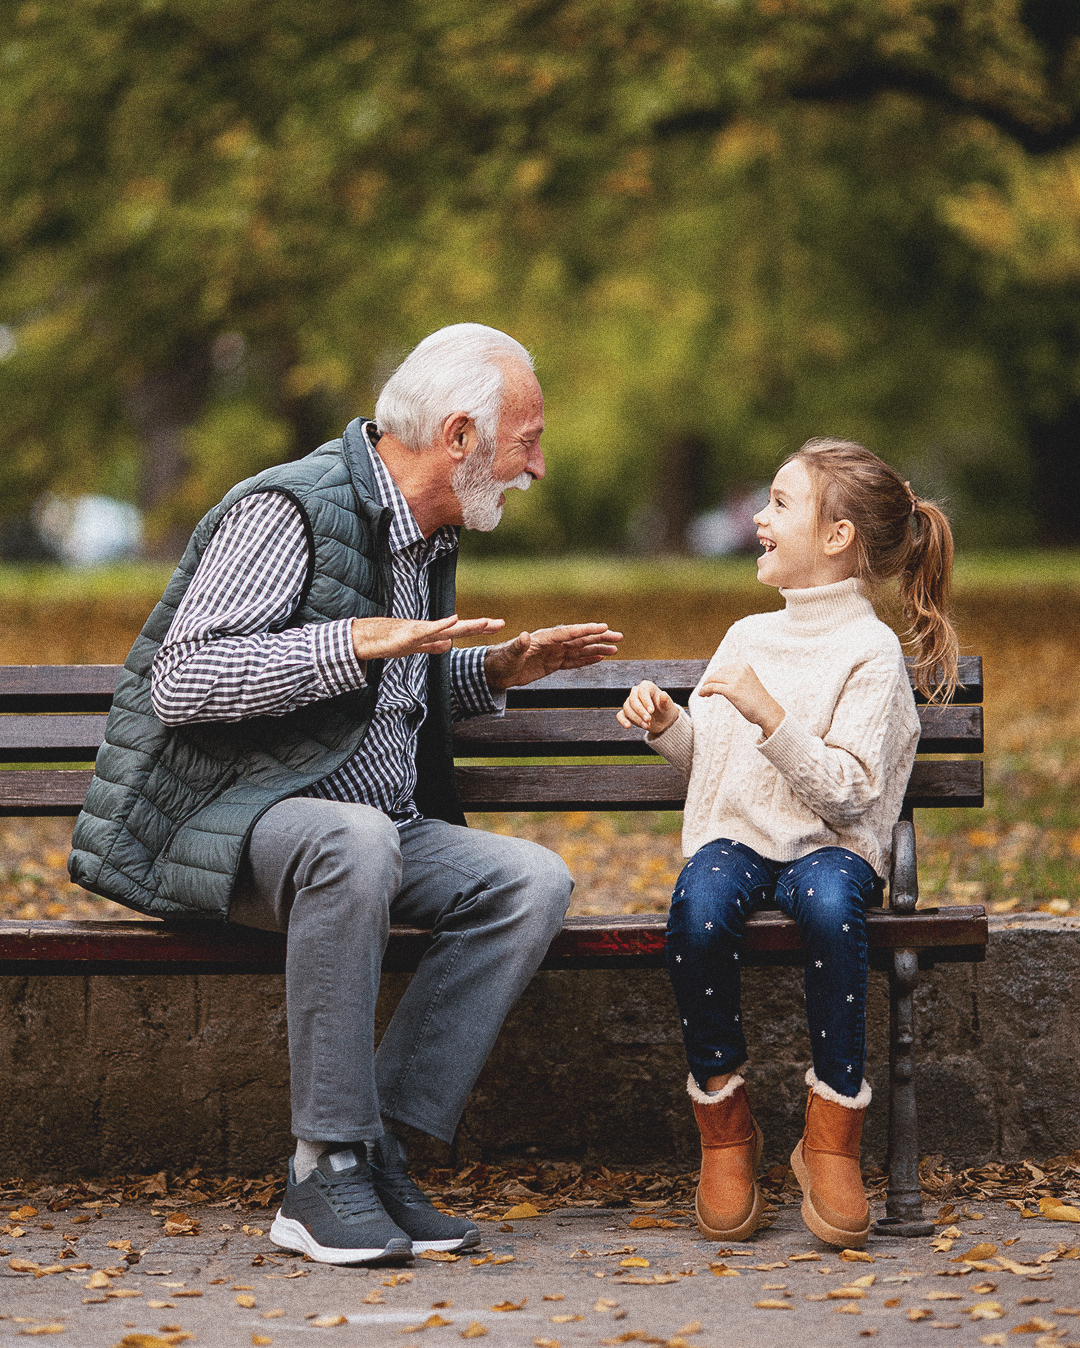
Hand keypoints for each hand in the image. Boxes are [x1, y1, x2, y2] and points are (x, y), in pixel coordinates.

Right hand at [351, 614, 504, 661]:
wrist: (367, 639)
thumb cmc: (389, 641)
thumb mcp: (416, 647)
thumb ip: (431, 646)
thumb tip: (449, 645)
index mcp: (433, 635)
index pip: (461, 631)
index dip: (480, 629)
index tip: (499, 625)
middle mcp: (430, 630)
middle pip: (461, 628)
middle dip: (481, 626)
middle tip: (502, 623)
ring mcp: (420, 632)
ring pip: (448, 629)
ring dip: (467, 626)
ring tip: (485, 623)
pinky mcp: (409, 635)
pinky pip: (429, 630)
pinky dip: (442, 625)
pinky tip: (454, 619)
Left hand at [484, 622, 623, 690]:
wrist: (495, 671)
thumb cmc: (500, 660)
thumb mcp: (509, 654)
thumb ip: (518, 646)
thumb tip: (523, 635)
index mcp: (544, 638)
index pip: (570, 632)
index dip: (587, 630)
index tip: (603, 628)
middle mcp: (552, 643)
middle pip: (580, 639)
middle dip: (599, 637)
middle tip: (618, 636)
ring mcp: (554, 653)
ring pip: (580, 650)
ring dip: (597, 649)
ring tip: (615, 648)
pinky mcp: (553, 664)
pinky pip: (573, 661)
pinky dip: (587, 660)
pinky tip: (599, 657)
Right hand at [616, 680, 678, 734]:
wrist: (662, 720)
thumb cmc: (665, 709)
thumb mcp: (668, 706)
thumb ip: (665, 701)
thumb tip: (663, 695)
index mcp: (647, 687)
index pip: (642, 691)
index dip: (646, 701)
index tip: (651, 711)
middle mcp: (636, 692)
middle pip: (633, 700)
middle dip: (640, 711)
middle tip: (648, 720)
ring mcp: (630, 703)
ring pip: (627, 708)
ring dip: (636, 718)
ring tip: (647, 726)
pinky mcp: (626, 713)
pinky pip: (620, 715)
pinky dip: (623, 720)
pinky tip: (628, 726)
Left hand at [699, 663, 784, 736]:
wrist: (768, 712)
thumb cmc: (758, 701)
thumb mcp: (748, 682)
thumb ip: (736, 678)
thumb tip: (717, 679)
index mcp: (744, 666)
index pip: (723, 669)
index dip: (716, 677)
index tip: (712, 685)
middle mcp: (740, 670)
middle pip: (716, 673)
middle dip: (710, 681)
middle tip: (707, 691)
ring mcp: (736, 680)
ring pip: (712, 679)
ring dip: (706, 686)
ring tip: (705, 694)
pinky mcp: (731, 690)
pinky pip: (712, 687)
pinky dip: (704, 690)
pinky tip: (702, 695)